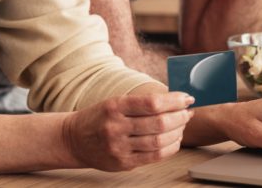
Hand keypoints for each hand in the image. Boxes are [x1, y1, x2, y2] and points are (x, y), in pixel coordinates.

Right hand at [62, 92, 193, 170]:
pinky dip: (170, 147)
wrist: (73, 140)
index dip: (174, 100)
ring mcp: (119, 148)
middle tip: (188, 112)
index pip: (152, 103)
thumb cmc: (99, 117)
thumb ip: (142, 102)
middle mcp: (116, 127)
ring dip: (177, 132)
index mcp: (115, 107)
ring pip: (159, 141)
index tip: (186, 98)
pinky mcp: (123, 163)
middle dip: (180, 117)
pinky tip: (175, 139)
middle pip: (159, 123)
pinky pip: (154, 157)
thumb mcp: (115, 102)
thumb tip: (175, 100)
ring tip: (182, 125)